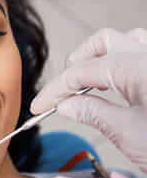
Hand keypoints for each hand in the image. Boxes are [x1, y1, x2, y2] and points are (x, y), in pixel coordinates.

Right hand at [31, 28, 146, 172]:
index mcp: (141, 70)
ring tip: (88, 84)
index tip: (40, 106)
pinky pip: (142, 52)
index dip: (55, 88)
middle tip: (63, 92)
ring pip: (125, 41)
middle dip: (76, 64)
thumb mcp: (130, 136)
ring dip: (99, 58)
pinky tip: (118, 82)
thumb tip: (65, 104)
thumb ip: (93, 113)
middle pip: (103, 43)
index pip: (83, 71)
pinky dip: (121, 61)